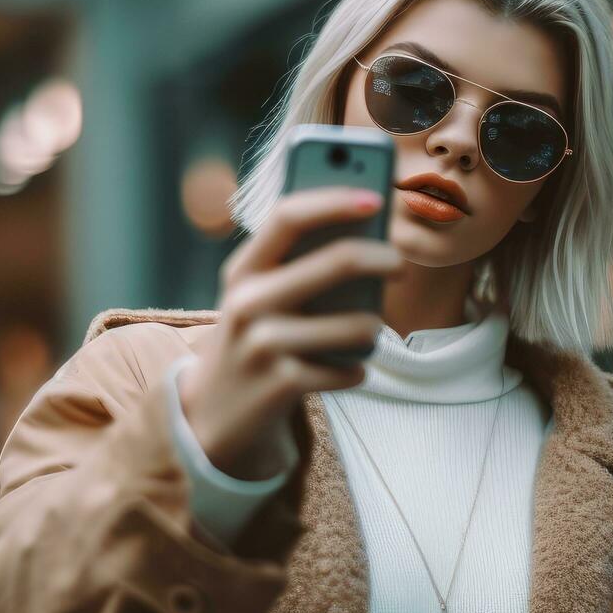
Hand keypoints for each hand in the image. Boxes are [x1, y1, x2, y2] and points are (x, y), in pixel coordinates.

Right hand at [177, 186, 402, 477]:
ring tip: (367, 331)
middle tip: (400, 264)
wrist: (212, 415)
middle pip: (337, 261)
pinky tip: (345, 369)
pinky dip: (357, 370)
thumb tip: (368, 231)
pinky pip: (350, 369)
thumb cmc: (253, 339)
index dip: (334, 201)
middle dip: (383, 257)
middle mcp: (247, 302)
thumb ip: (295, 263)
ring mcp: (262, 345)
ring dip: (373, 328)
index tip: (375, 198)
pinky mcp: (281, 385)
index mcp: (243, 269)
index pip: (288, 216)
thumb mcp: (257, 296)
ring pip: (358, 323)